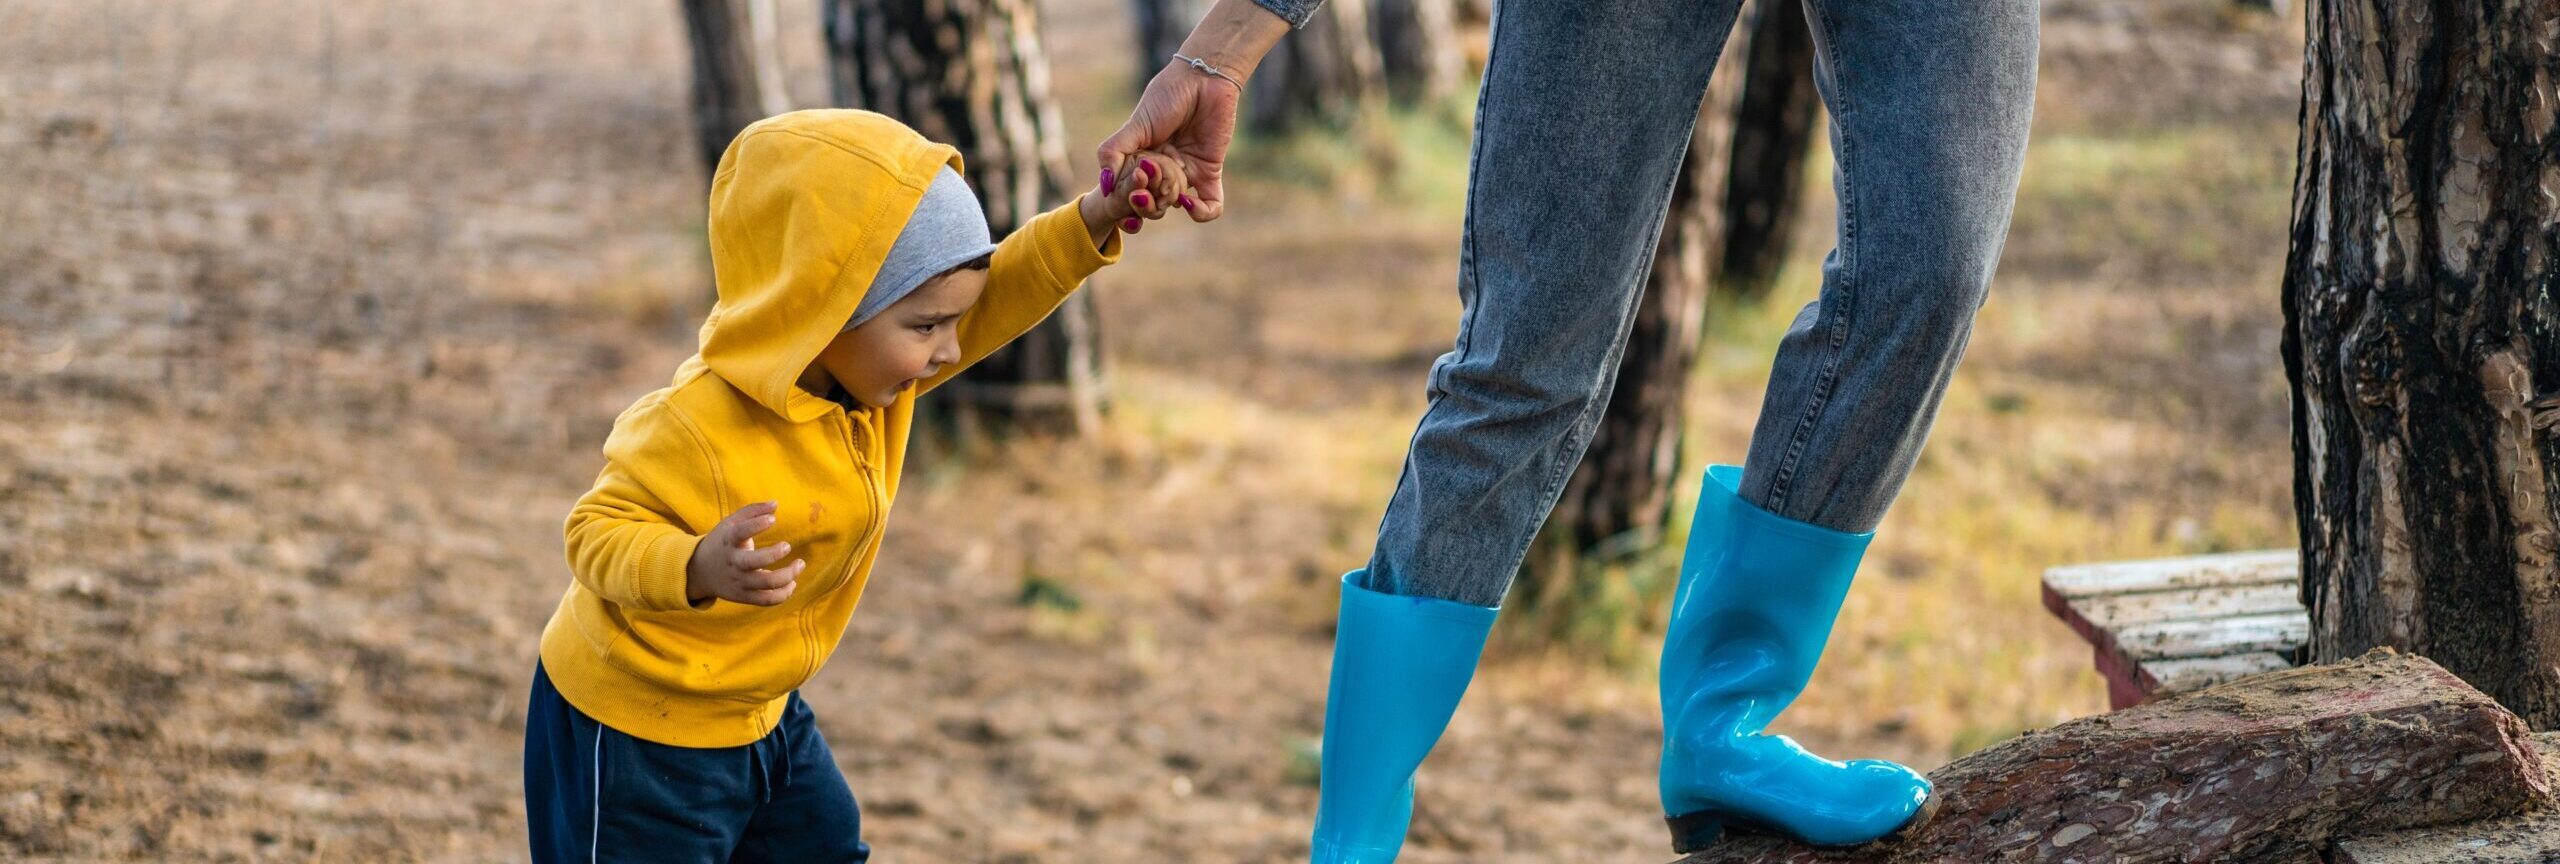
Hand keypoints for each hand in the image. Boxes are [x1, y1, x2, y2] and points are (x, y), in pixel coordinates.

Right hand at [685, 501, 802, 606]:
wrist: (699, 572)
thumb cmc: (722, 543)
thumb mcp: (730, 523)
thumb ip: (752, 511)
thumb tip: (775, 504)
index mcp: (728, 541)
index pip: (740, 532)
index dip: (756, 525)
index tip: (772, 519)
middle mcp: (734, 563)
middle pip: (753, 562)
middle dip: (774, 554)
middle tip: (787, 545)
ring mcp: (739, 581)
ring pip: (766, 583)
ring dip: (788, 575)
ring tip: (800, 564)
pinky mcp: (744, 596)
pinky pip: (767, 600)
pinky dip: (784, 594)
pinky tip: (792, 582)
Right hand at [1096, 62, 1240, 223]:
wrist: (1204, 79)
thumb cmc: (1167, 95)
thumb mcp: (1134, 125)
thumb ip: (1113, 152)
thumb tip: (1105, 187)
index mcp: (1138, 160)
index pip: (1127, 191)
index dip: (1125, 199)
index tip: (1127, 191)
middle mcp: (1160, 170)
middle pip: (1149, 203)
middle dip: (1144, 203)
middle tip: (1144, 188)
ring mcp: (1185, 172)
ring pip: (1173, 205)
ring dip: (1167, 202)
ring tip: (1167, 188)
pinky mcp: (1210, 171)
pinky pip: (1210, 205)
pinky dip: (1201, 211)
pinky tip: (1189, 201)